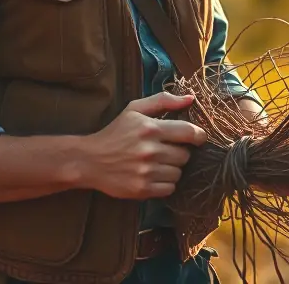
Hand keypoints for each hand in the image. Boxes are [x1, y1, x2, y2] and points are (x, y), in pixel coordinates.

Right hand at [80, 92, 206, 199]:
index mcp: (150, 128)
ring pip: (178, 173)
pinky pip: (169, 188)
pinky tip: (153, 176)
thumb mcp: (135, 110)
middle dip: (179, 153)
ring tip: (158, 164)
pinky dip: (165, 184)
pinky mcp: (142, 189)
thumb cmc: (115, 133)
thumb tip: (191, 99)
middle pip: (185, 155)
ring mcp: (146, 172)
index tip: (197, 138)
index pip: (189, 133)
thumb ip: (163, 101)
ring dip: (172, 169)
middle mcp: (150, 150)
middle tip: (166, 151)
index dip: (198, 136)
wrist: (90, 160)